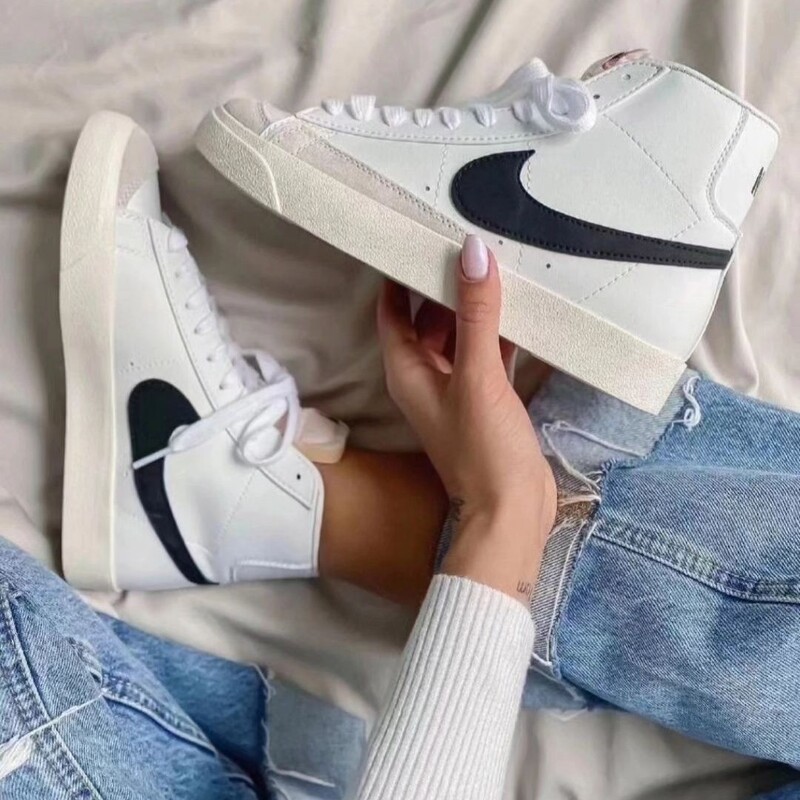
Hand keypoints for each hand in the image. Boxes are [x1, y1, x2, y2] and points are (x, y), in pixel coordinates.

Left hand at [377, 235, 556, 604]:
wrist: (511, 510)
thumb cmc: (484, 447)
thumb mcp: (479, 375)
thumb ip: (476, 314)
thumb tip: (471, 253)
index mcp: (407, 371)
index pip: (392, 312)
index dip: (397, 276)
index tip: (412, 236)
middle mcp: (425, 378)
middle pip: (426, 319)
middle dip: (443, 285)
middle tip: (465, 239)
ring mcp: (457, 389)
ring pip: (459, 335)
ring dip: (473, 307)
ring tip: (495, 262)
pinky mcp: (486, 399)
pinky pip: (486, 353)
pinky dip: (498, 332)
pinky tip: (521, 307)